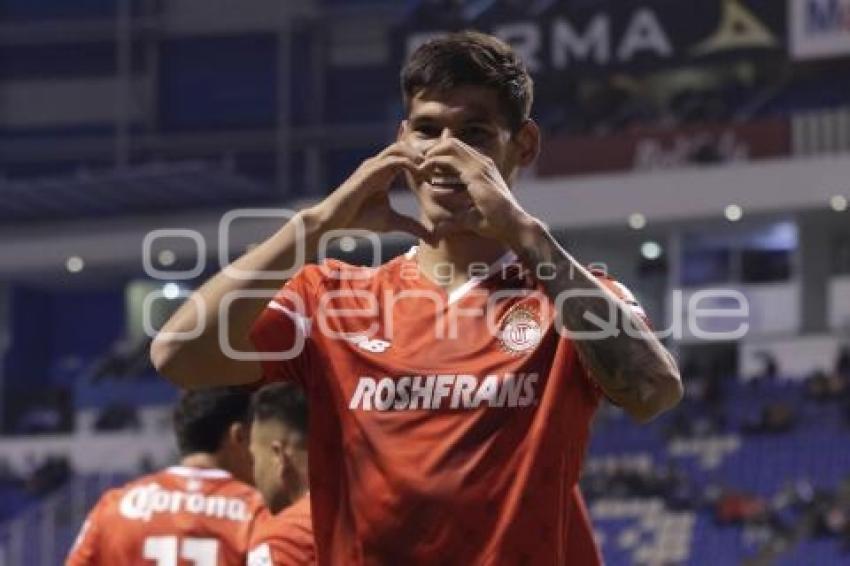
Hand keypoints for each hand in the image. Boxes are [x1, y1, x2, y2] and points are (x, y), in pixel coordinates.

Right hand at [310, 142, 433, 241]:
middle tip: (436, 172)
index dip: (424, 161)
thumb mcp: (393, 222)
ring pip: (399, 148)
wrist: (335, 221)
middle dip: (423, 155)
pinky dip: (408, 164)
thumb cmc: (359, 219)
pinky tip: (419, 176)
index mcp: (385, 172)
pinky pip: (392, 160)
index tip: (437, 176)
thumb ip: (413, 227)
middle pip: (405, 146)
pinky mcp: (368, 172)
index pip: (407, 155)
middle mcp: (378, 164)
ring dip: (417, 157)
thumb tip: (434, 239)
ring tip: (429, 173)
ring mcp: (372, 166)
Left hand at [418, 137, 532, 244]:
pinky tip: (425, 171)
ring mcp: (481, 165)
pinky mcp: (476, 173)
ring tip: (421, 168)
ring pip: (450, 145)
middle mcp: (483, 162)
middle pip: (453, 143)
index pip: (459, 151)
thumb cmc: (496, 225)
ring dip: (432, 154)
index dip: (440, 156)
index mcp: (483, 169)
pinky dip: (434, 161)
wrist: (514, 227)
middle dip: (434, 151)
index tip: (427, 169)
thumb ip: (454, 218)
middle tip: (421, 165)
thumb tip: (437, 228)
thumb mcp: (469, 216)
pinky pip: (449, 158)